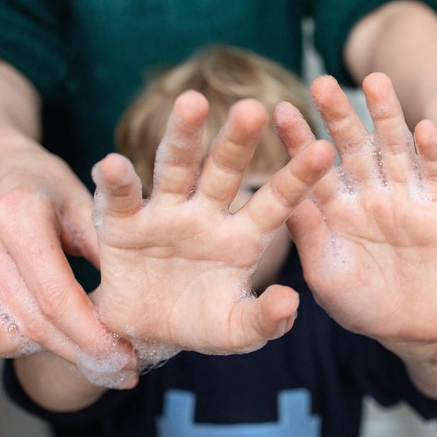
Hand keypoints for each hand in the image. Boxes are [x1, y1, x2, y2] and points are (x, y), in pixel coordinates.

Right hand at [0, 130, 129, 374]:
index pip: (55, 295)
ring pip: (1, 335)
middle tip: (121, 369)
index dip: (91, 333)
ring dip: (50, 353)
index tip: (124, 355)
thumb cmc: (45, 185)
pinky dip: (2, 346)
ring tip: (91, 356)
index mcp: (17, 216)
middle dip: (80, 353)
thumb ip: (106, 244)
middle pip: (31, 322)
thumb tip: (135, 297)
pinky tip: (40, 343)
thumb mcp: (84, 201)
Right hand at [91, 91, 333, 364]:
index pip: (277, 201)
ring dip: (184, 137)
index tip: (323, 148)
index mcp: (245, 236)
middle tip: (253, 108)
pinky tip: (113, 164)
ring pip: (177, 168)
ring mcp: (167, 213)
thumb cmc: (202, 324)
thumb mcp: (237, 331)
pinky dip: (118, 182)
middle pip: (225, 171)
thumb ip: (264, 320)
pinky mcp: (125, 223)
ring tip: (192, 103)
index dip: (298, 176)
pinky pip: (123, 198)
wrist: (147, 333)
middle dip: (238, 141)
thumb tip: (290, 302)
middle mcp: (208, 214)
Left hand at [275, 73, 436, 354]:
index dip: (299, 139)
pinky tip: (424, 129)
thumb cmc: (362, 306)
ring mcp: (408, 197)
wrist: (412, 331)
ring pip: (395, 148)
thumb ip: (307, 234)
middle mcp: (371, 194)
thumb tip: (282, 198)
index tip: (279, 111)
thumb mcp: (325, 272)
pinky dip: (435, 153)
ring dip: (388, 117)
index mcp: (337, 207)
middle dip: (339, 114)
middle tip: (321, 83)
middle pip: (354, 146)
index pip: (315, 166)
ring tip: (376, 82)